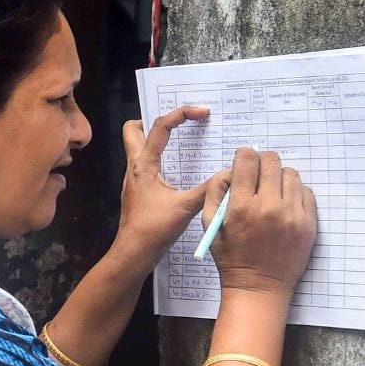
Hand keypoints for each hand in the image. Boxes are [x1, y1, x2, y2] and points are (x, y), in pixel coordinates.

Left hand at [115, 106, 213, 268]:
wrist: (133, 253)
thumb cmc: (153, 229)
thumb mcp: (185, 207)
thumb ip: (209, 189)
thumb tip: (231, 174)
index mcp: (144, 164)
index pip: (160, 127)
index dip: (181, 113)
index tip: (202, 112)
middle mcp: (135, 167)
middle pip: (133, 130)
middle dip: (154, 121)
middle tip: (179, 123)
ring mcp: (135, 179)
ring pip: (139, 147)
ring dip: (158, 140)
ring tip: (184, 141)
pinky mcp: (139, 191)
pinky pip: (147, 164)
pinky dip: (162, 159)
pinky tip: (180, 170)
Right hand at [203, 148, 316, 296]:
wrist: (259, 286)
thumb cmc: (231, 256)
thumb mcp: (210, 224)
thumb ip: (215, 191)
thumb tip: (231, 169)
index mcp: (242, 206)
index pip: (247, 160)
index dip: (243, 156)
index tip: (243, 162)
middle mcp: (270, 206)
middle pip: (271, 161)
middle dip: (262, 163)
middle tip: (258, 175)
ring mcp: (293, 215)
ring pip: (291, 174)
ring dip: (279, 178)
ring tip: (272, 192)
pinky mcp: (309, 223)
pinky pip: (306, 192)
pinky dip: (294, 193)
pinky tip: (284, 205)